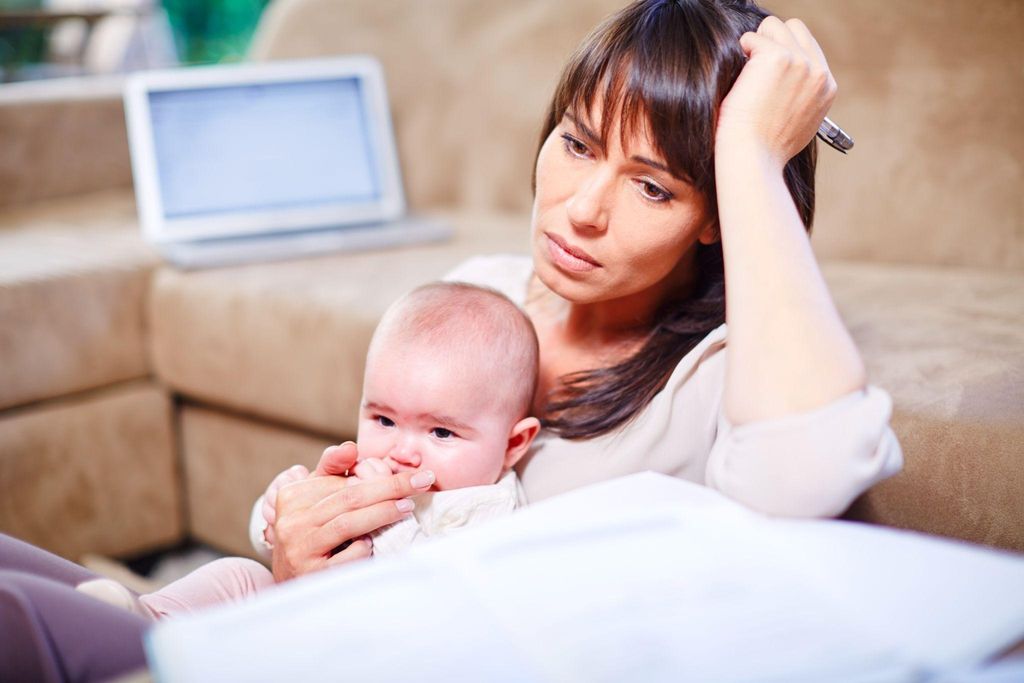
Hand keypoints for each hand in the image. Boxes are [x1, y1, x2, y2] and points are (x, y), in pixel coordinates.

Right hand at [270, 442, 434, 581]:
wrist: (292, 580)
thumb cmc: (312, 532)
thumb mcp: (318, 497)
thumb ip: (333, 468)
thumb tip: (351, 448)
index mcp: (292, 496)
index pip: (343, 482)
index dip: (380, 477)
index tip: (412, 475)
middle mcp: (291, 520)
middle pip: (349, 498)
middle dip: (391, 488)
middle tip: (422, 482)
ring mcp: (298, 548)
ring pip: (348, 524)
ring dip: (383, 513)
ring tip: (408, 506)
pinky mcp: (310, 574)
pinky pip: (344, 557)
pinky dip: (362, 549)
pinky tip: (373, 545)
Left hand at [716, 16, 836, 166]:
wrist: (754, 157)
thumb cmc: (766, 148)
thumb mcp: (799, 124)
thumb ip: (802, 98)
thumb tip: (788, 85)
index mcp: (826, 87)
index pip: (808, 47)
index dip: (783, 53)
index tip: (765, 70)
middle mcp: (817, 71)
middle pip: (794, 28)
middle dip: (770, 40)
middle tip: (753, 67)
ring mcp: (799, 62)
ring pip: (773, 26)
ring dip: (755, 44)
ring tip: (746, 73)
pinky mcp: (777, 57)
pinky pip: (752, 38)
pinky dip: (741, 53)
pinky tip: (739, 77)